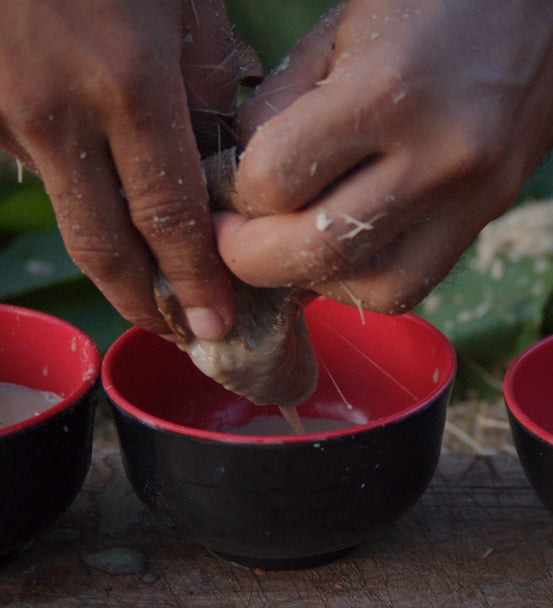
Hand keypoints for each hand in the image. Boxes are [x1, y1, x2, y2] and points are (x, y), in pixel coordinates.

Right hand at [0, 0, 252, 339]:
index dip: (194, 281)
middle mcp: (57, 114)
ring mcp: (2, 112)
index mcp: (127, 86)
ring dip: (109, 252)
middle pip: (104, 244)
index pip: (169, 217)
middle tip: (179, 333)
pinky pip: (27, 161)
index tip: (216, 323)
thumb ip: (200, 64)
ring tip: (148, 283)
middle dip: (145, 300)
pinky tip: (98, 188)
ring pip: (64, 207)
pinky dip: (69, 185)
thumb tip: (217, 127)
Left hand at [220, 0, 552, 312]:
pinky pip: (419, 281)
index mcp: (390, 89)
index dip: (233, 191)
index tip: (229, 182)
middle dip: (253, 258)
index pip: (275, 181)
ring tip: (296, 243)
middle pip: (319, 252)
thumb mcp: (338, 31)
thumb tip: (237, 185)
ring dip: (316, 280)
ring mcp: (477, 194)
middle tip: (235, 237)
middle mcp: (441, 155)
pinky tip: (350, 244)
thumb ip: (280, 107)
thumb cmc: (429, 0)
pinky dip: (369, 278)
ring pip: (375, 288)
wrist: (544, 1)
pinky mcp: (494, 212)